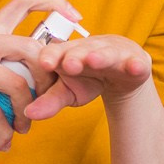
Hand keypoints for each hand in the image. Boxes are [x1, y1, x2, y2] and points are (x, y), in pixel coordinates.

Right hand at [0, 0, 78, 148]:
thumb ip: (10, 60)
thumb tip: (53, 68)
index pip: (25, 0)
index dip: (55, 3)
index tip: (77, 19)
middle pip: (33, 49)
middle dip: (49, 80)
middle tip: (48, 103)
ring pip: (18, 85)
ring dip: (27, 114)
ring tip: (23, 129)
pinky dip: (4, 131)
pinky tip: (3, 142)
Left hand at [26, 34, 154, 115]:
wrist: (120, 71)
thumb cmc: (87, 78)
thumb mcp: (67, 92)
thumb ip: (49, 101)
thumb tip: (28, 114)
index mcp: (67, 54)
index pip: (56, 52)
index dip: (51, 56)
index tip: (44, 63)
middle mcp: (89, 49)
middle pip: (81, 51)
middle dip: (75, 56)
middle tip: (69, 64)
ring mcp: (113, 53)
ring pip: (106, 53)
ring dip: (100, 56)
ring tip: (94, 60)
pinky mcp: (135, 60)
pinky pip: (135, 62)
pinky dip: (135, 64)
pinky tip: (134, 67)